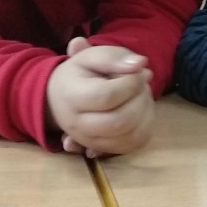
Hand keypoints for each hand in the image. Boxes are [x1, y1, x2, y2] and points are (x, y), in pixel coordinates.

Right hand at [46, 37, 154, 157]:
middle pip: (120, 121)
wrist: (60, 99)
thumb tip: (140, 63)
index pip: (107, 96)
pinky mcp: (108, 149)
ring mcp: (93, 142)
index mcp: (72, 97)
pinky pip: (136, 143)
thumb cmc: (78, 75)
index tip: (135, 72)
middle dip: (140, 98)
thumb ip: (113, 57)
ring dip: (145, 111)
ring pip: (131, 135)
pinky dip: (146, 124)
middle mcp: (79, 126)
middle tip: (140, 83)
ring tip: (140, 93)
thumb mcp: (90, 57)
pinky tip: (140, 108)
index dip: (129, 82)